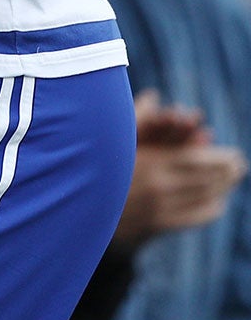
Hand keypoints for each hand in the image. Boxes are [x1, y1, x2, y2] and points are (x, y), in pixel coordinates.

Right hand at [112, 90, 247, 254]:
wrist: (84, 203)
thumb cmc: (99, 161)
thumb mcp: (115, 137)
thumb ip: (138, 117)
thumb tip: (154, 95)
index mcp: (149, 160)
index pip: (197, 160)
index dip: (220, 158)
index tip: (235, 154)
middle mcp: (158, 185)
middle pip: (205, 179)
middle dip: (227, 172)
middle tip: (239, 165)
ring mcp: (160, 207)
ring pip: (203, 197)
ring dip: (223, 187)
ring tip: (233, 178)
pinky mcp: (159, 224)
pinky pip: (194, 216)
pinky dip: (211, 208)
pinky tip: (217, 201)